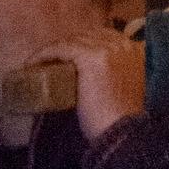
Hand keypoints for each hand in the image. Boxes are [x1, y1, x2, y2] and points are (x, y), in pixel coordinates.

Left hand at [26, 29, 144, 142]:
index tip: (70, 56)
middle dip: (70, 46)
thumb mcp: (128, 89)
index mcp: (135, 50)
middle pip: (88, 36)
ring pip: (73, 41)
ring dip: (55, 50)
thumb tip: (100, 79)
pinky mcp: (90, 58)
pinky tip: (33, 62)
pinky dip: (44, 54)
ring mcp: (107, 49)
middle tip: (52, 59)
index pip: (105, 37)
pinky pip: (61, 48)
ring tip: (39, 62)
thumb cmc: (122, 119)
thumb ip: (121, 75)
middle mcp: (122, 44)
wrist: (121, 132)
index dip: (85, 45)